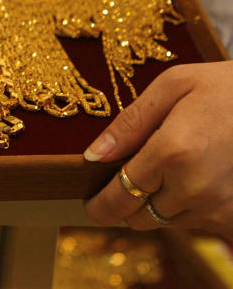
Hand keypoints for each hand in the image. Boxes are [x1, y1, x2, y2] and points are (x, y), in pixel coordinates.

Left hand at [84, 61, 232, 235]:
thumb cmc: (226, 87)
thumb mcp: (173, 86)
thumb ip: (129, 123)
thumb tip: (94, 155)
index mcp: (173, 152)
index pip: (120, 196)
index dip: (100, 205)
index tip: (91, 205)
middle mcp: (195, 188)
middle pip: (139, 216)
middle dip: (128, 201)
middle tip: (132, 177)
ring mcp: (220, 207)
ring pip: (167, 222)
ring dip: (160, 203)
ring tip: (175, 167)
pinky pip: (197, 225)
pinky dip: (189, 207)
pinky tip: (197, 177)